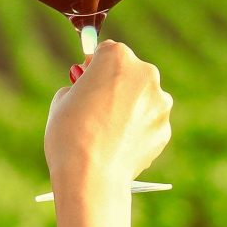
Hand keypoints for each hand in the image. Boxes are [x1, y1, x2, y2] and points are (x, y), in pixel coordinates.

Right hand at [44, 39, 172, 195]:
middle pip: (129, 73)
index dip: (93, 67)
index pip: (106, 52)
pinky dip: (136, 131)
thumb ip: (79, 87)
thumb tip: (87, 91)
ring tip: (106, 131)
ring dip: (129, 108)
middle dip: (115, 86)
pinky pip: (148, 124)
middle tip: (95, 107)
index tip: (85, 79)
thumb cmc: (70, 134)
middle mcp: (145, 73)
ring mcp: (159, 101)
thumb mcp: (62, 100)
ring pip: (142, 99)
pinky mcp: (164, 128)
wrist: (91, 174)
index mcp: (117, 57)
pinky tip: (118, 145)